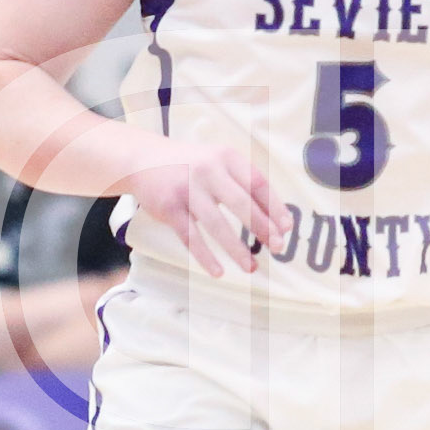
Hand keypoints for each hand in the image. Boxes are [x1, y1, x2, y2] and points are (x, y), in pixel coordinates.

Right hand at [130, 142, 287, 277]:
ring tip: (251, 268)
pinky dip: (205, 257)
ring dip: (236, 249)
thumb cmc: (191, 166)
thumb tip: (275, 220)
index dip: (275, 207)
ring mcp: (187, 188)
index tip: (287, 228)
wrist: (142, 159)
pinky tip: (218, 271)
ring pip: (216, 225)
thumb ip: (243, 184)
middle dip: (262, 228)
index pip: (258, 183)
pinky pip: (191, 237)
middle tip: (276, 248)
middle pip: (241, 203)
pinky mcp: (169, 207)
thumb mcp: (218, 163)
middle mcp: (208, 170)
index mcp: (226, 157)